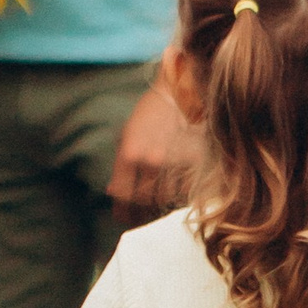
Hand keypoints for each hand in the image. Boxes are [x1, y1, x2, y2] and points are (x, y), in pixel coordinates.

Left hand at [108, 80, 197, 212]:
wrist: (182, 91)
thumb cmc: (151, 112)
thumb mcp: (127, 133)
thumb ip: (120, 165)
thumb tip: (112, 191)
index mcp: (130, 152)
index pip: (122, 194)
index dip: (122, 210)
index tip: (123, 216)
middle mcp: (151, 160)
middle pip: (144, 201)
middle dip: (142, 208)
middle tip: (143, 210)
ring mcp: (174, 161)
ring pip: (166, 198)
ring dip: (162, 201)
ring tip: (161, 197)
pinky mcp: (196, 162)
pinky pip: (186, 190)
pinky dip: (181, 193)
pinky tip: (178, 187)